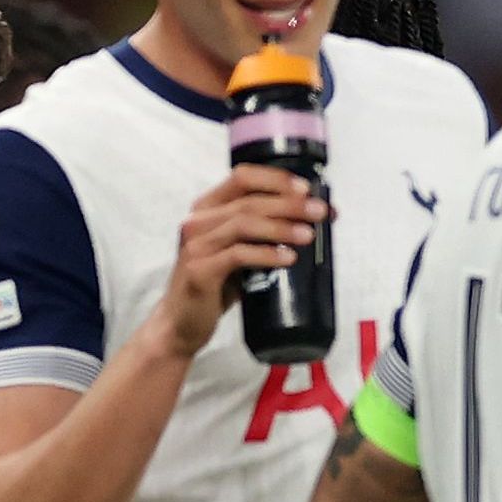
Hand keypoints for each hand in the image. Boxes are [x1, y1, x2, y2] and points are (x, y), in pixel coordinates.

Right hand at [150, 165, 323, 355]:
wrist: (180, 324)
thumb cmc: (215, 287)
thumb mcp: (237, 252)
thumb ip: (261, 234)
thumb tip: (310, 223)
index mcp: (206, 208)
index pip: (242, 177)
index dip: (276, 179)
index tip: (306, 189)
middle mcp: (197, 220)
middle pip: (249, 200)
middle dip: (289, 204)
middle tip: (320, 212)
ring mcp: (195, 244)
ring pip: (244, 223)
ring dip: (281, 227)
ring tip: (309, 235)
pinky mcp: (199, 270)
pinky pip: (238, 254)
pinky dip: (267, 254)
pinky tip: (288, 258)